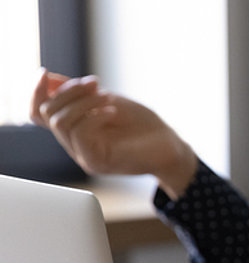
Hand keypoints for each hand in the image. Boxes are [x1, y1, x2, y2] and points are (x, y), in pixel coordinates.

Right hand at [30, 70, 196, 198]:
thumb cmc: (143, 126)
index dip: (36, 92)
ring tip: (108, 97)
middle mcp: (75, 144)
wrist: (170, 146)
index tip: (46, 72)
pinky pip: (80, 134)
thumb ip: (79, 94)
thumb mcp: (108, 100)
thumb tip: (50, 80)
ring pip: (62, 122)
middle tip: (96, 83)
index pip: (39, 114)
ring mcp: (84, 155)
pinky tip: (112, 112)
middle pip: (49, 114)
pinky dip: (94, 116)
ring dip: (84, 102)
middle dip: (69, 91)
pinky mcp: (97, 162)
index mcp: (75, 129)